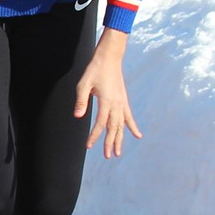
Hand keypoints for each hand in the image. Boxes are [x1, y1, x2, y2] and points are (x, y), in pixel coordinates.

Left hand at [74, 30, 141, 158]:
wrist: (110, 58)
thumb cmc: (95, 70)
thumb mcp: (84, 84)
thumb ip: (81, 101)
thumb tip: (77, 116)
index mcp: (107, 101)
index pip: (101, 123)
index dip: (95, 135)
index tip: (89, 146)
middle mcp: (117, 104)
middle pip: (114, 128)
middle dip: (110, 143)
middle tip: (108, 156)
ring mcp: (122, 102)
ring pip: (122, 125)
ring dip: (120, 139)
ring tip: (118, 152)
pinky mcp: (124, 100)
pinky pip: (129, 116)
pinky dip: (132, 126)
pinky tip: (137, 136)